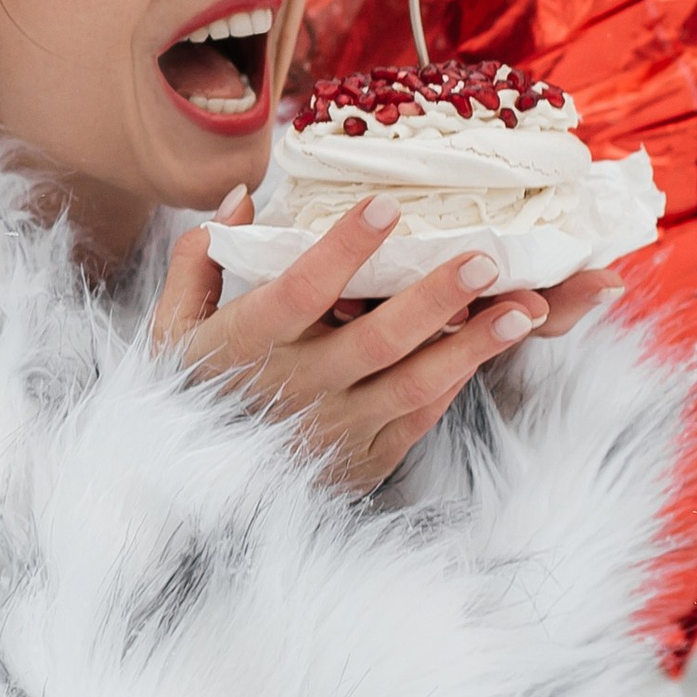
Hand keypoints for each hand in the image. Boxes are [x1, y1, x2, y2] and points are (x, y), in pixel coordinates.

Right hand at [149, 191, 606, 493]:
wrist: (188, 501)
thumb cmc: (187, 393)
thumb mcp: (170, 330)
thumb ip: (201, 260)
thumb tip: (243, 195)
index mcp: (246, 346)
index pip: (299, 290)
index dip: (343, 248)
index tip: (386, 204)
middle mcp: (295, 388)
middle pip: (375, 338)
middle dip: (434, 297)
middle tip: (485, 257)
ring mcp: (333, 429)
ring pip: (413, 383)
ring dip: (472, 346)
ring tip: (526, 310)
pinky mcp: (361, 459)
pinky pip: (417, 419)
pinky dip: (453, 384)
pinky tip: (491, 350)